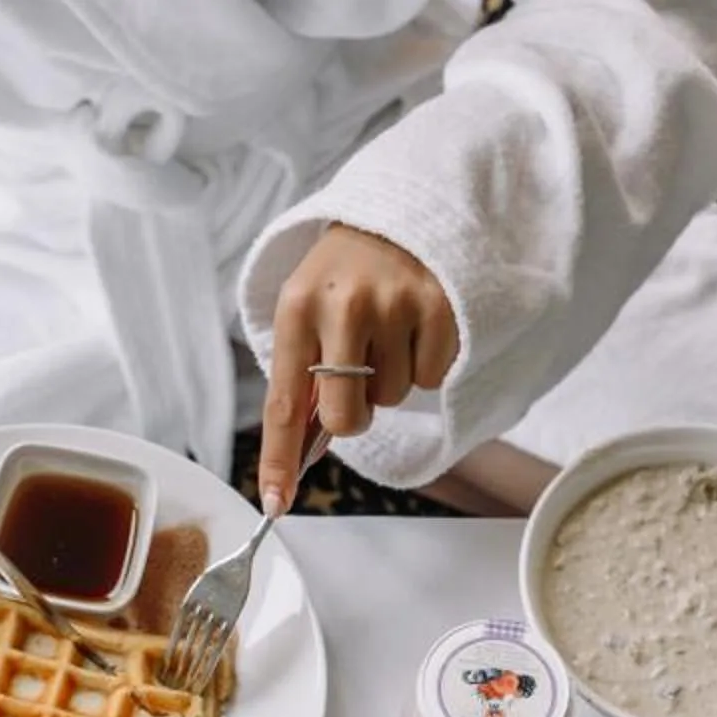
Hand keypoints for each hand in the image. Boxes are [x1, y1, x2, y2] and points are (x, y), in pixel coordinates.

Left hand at [259, 224, 457, 510]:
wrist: (396, 213)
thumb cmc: (343, 276)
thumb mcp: (306, 311)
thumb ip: (302, 375)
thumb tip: (302, 456)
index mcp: (296, 309)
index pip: (284, 403)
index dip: (280, 459)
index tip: (276, 503)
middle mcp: (342, 306)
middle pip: (347, 418)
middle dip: (353, 413)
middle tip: (358, 373)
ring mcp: (395, 305)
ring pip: (392, 399)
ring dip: (390, 378)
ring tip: (388, 330)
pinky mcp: (440, 306)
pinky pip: (430, 378)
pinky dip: (424, 363)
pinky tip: (415, 324)